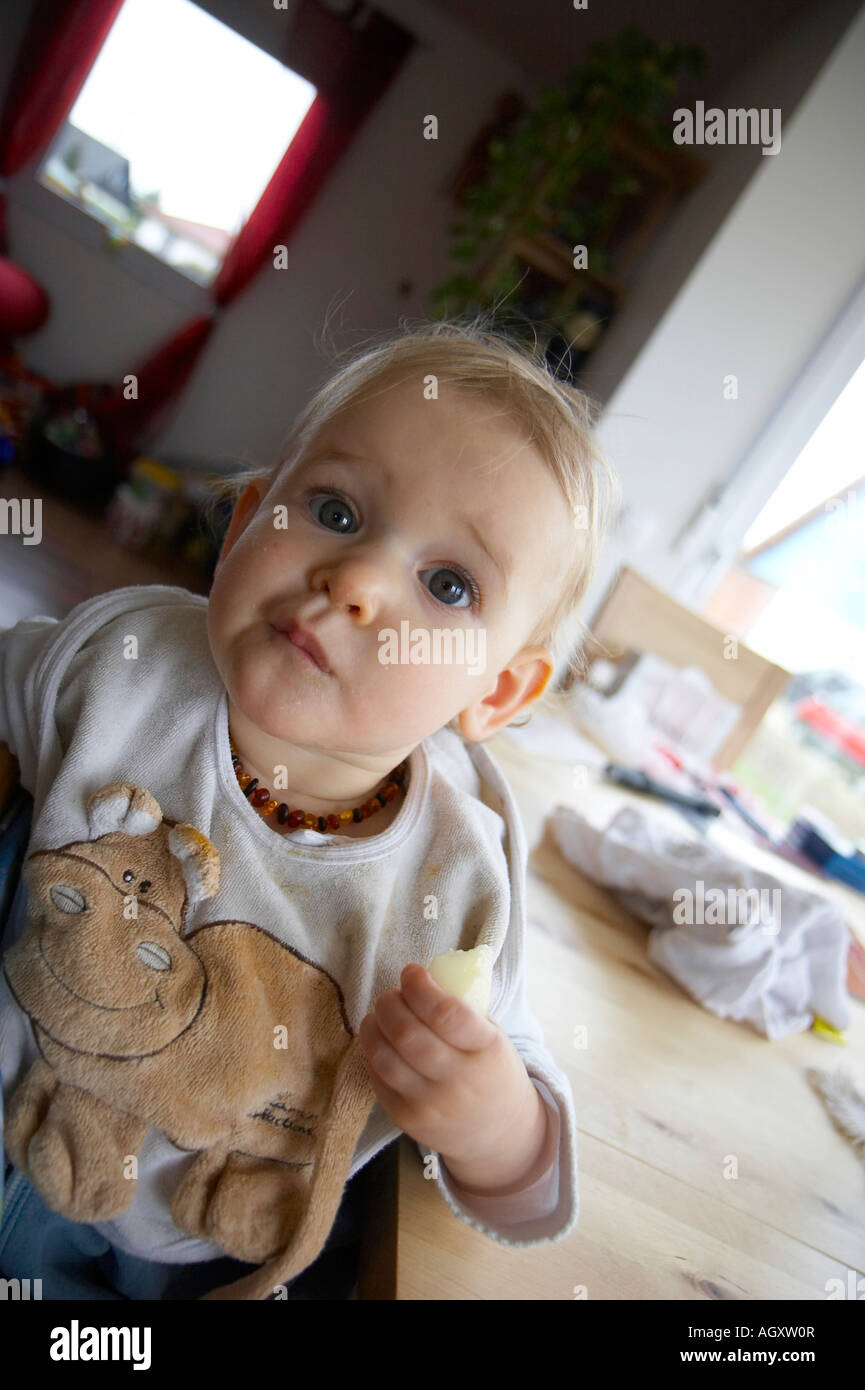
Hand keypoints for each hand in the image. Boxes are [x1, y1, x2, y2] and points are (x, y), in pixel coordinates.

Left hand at [358, 963, 537, 1167]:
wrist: (498, 1132)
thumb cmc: (492, 1070)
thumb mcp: (493, 1036)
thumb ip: (463, 1009)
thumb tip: (423, 977)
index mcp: (485, 1050)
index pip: (445, 1014)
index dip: (420, 987)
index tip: (412, 972)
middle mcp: (458, 1082)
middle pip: (408, 1035)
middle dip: (390, 1004)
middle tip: (391, 994)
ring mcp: (431, 1105)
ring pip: (385, 1058)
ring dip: (374, 1027)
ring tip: (379, 1015)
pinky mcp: (408, 1120)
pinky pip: (379, 1080)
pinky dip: (373, 1054)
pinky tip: (380, 1042)